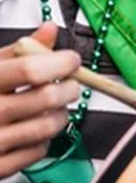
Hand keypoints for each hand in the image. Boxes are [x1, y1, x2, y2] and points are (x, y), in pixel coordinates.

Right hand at [0, 23, 79, 180]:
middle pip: (46, 97)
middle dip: (69, 88)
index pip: (30, 70)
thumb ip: (17, 51)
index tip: (71, 60)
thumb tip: (49, 30)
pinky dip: (45, 139)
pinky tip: (35, 129)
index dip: (59, 62)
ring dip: (61, 114)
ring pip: (48, 126)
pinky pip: (37, 152)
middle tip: (70, 84)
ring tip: (56, 107)